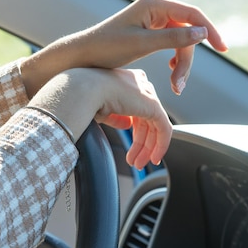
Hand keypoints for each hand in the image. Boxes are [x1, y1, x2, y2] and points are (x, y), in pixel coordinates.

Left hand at [20, 0, 226, 96]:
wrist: (83, 55)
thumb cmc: (107, 47)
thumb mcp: (143, 44)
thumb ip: (173, 38)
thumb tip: (202, 32)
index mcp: (154, 4)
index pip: (192, 14)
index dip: (210, 30)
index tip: (223, 48)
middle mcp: (156, 8)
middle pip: (187, 31)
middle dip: (187, 59)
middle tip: (180, 84)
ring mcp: (152, 19)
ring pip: (180, 41)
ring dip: (180, 64)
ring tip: (175, 85)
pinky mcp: (149, 31)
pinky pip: (171, 43)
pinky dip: (173, 59)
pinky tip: (171, 71)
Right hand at [29, 68, 170, 168]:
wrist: (82, 90)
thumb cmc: (84, 97)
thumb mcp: (102, 110)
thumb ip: (117, 117)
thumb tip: (127, 125)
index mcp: (128, 82)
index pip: (137, 110)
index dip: (136, 132)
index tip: (132, 150)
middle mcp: (140, 85)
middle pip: (146, 120)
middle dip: (141, 144)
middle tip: (135, 162)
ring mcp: (148, 95)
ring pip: (155, 126)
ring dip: (147, 149)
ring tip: (138, 164)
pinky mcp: (153, 105)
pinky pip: (164, 129)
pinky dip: (160, 145)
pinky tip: (154, 158)